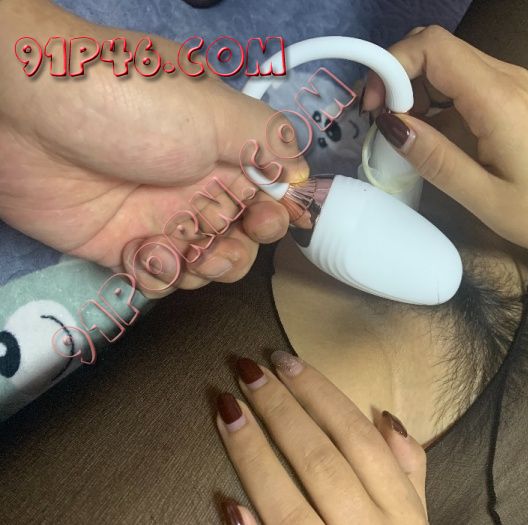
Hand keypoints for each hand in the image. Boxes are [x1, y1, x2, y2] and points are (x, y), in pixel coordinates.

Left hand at [0, 0, 304, 295]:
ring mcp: (161, 217)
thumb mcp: (216, 109)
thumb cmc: (134, 106)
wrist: (30, 120)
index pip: (270, 189)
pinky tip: (148, 256)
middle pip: (245, 233)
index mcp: (225, 149)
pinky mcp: (123, 246)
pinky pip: (163, 276)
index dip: (280, 210)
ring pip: (209, 261)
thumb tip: (301, 173)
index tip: (275, 217)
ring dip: (211, 265)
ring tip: (190, 251)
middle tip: (224, 234)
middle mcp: (198, 184)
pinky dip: (164, 274)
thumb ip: (269, 141)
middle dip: (245, 243)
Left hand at [215, 352, 427, 524]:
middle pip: (322, 460)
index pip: (358, 438)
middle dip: (282, 410)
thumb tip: (386, 419)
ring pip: (291, 504)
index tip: (285, 359)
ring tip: (226, 411)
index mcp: (401, 513)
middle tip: (246, 369)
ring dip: (255, 455)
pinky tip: (227, 505)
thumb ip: (408, 472)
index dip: (320, 394)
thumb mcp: (414, 521)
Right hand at [363, 25, 527, 259]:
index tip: (373, 108)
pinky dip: (435, 100)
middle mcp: (506, 78)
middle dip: (397, 76)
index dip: (392, 65)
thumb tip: (388, 125)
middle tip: (381, 123)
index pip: (433, 47)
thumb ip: (435, 157)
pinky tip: (430, 137)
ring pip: (447, 62)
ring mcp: (512, 85)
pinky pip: (463, 82)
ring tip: (404, 136)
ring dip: (415, 90)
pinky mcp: (512, 98)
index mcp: (498, 99)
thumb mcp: (484, 198)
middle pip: (436, 46)